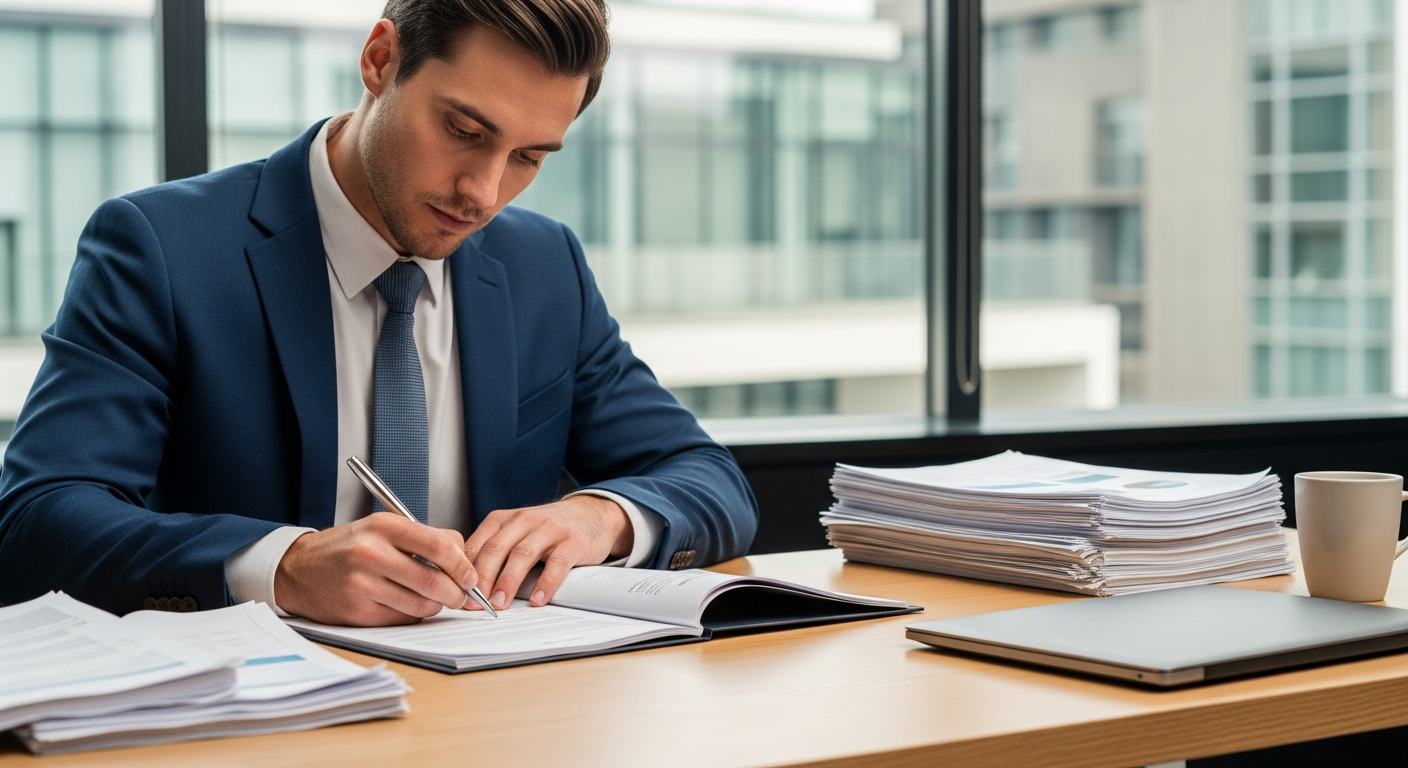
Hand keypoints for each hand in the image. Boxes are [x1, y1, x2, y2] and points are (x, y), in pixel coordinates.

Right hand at [274, 513, 478, 625]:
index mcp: (384, 527)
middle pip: (435, 581)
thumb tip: (464, 560)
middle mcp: (372, 554)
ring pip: (422, 605)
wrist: (298, 569)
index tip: (470, 575)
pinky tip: (404, 603)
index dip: (463, 564)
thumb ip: (424, 539)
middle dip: (457, 593)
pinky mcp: (358, 612)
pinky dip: (413, 614)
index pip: (440, 545)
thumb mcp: (383, 528)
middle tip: (461, 595)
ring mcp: (363, 585)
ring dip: (435, 605)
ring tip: (431, 597)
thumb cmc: (348, 547)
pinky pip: (402, 619)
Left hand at [464, 495, 631, 610]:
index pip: (477, 545)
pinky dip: (546, 583)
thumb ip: (495, 550)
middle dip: (482, 579)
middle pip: (496, 549)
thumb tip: (467, 585)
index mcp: (504, 519)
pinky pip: (556, 563)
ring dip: (508, 582)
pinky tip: (538, 599)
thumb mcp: (516, 531)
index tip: (457, 593)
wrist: (591, 513)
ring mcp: (549, 529)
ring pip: (522, 555)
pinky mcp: (572, 541)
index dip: (464, 571)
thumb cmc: (548, 529)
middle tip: (474, 603)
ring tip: (499, 604)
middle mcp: (524, 520)